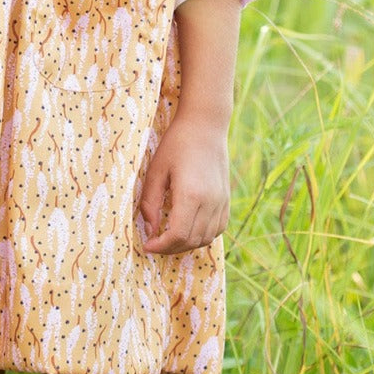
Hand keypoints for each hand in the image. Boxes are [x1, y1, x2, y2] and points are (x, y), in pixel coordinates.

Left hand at [138, 114, 230, 255]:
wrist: (205, 125)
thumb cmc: (176, 144)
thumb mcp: (156, 171)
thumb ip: (150, 203)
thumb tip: (149, 230)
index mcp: (191, 194)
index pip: (178, 235)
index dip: (161, 246)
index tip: (147, 245)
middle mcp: (211, 201)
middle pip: (192, 241)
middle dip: (170, 248)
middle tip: (154, 243)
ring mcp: (222, 201)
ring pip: (206, 238)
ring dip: (186, 244)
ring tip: (168, 238)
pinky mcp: (226, 199)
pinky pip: (217, 229)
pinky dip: (202, 236)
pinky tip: (187, 229)